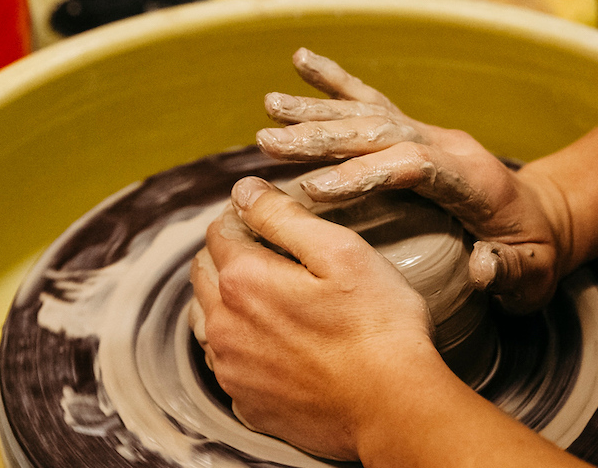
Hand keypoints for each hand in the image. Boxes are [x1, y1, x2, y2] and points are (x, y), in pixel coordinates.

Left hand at [191, 176, 445, 460]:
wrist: (393, 407)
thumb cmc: (378, 326)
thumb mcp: (341, 252)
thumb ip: (284, 216)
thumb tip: (244, 190)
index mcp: (243, 281)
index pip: (220, 231)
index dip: (244, 216)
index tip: (271, 217)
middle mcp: (224, 326)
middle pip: (205, 273)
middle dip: (228, 254)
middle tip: (270, 252)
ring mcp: (232, 370)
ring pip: (207, 319)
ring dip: (226, 301)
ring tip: (269, 296)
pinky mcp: (247, 404)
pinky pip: (227, 363)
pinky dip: (240, 345)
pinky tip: (275, 343)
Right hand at [255, 48, 572, 311]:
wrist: (549, 219)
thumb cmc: (535, 254)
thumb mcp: (533, 275)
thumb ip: (509, 271)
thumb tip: (481, 267)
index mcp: (473, 178)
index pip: (413, 165)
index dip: (363, 174)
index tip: (314, 190)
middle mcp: (448, 145)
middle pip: (379, 133)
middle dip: (322, 138)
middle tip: (267, 145)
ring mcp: (431, 135)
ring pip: (369, 115)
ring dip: (317, 110)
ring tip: (268, 108)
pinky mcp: (416, 134)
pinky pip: (372, 102)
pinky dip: (336, 83)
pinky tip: (301, 61)